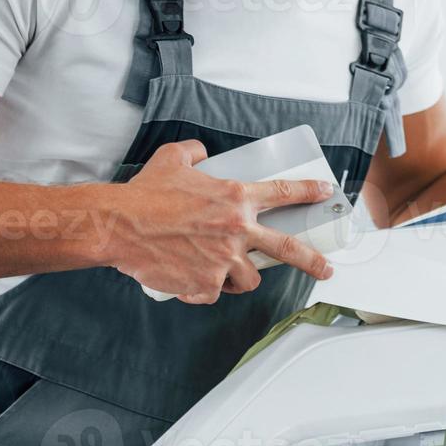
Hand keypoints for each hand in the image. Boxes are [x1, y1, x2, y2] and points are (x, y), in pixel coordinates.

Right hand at [108, 140, 335, 303]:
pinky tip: (189, 277)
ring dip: (240, 276)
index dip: (308, 192)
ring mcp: (224, 260)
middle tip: (326, 269)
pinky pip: (216, 292)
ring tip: (222, 268)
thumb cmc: (145, 193)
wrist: (119, 225)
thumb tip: (203, 153)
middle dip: (312, 260)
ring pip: (250, 277)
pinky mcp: (207, 285)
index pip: (283, 192)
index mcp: (235, 197)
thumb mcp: (173, 159)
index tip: (325, 193)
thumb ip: (195, 152)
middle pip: (288, 248)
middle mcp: (236, 229)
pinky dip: (205, 288)